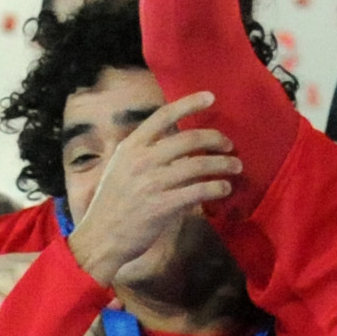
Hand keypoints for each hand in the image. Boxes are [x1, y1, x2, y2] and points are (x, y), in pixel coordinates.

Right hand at [65, 94, 243, 293]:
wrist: (100, 238)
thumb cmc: (114, 204)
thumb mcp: (121, 169)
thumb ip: (146, 154)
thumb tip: (179, 146)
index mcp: (130, 147)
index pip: (162, 116)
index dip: (188, 103)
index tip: (210, 97)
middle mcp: (141, 160)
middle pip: (188, 139)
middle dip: (215, 139)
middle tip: (229, 145)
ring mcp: (151, 183)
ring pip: (198, 164)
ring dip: (223, 164)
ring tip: (236, 167)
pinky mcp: (162, 206)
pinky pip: (199, 191)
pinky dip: (217, 187)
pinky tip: (225, 188)